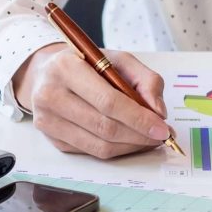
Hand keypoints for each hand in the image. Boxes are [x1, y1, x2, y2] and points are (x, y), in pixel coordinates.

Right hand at [13, 44, 171, 158]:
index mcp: (66, 68)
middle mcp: (51, 95)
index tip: (163, 128)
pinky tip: (131, 141)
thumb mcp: (119, 60)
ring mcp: (48, 121)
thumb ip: (146, 80)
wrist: (48, 73)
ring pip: (100, 146)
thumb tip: (159, 112)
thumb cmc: (88, 65)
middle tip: (162, 136)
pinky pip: (92, 152)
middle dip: (140, 135)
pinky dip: (118, 150)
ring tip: (150, 139)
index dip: (139, 118)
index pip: (108, 101)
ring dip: (132, 146)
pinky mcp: (52, 140)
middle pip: (105, 127)